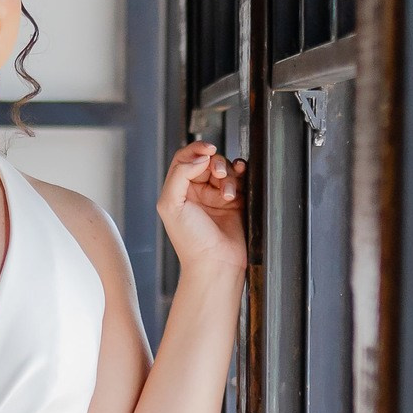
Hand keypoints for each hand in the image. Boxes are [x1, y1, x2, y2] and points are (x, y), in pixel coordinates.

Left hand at [157, 142, 247, 275]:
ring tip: (228, 194)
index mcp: (178, 190)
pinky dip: (241, 174)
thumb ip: (179, 174)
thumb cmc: (190, 241)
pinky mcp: (235, 202)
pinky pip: (239, 179)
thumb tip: (199, 157)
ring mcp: (216, 196)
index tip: (208, 148)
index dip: (196, 149)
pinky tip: (241, 176)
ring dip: (228, 175)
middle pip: (207, 161)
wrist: (215, 263)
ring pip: (224, 169)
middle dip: (215, 163)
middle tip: (218, 174)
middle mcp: (196, 192)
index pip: (185, 159)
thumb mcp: (171, 204)